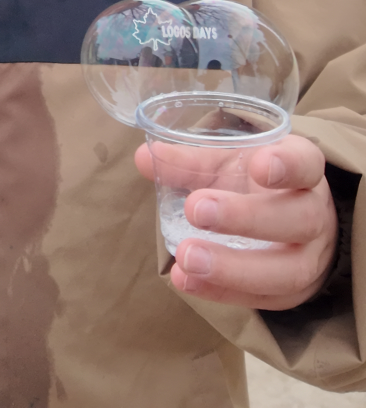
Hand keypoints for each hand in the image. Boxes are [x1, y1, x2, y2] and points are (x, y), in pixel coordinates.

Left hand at [134, 135, 337, 309]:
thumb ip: (190, 160)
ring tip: (187, 258)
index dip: (287, 165)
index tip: (259, 164)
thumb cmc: (252, 182)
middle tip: (196, 210)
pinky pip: (265, 300)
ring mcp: (309, 258)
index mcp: (303, 171)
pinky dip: (223, 292)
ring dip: (233, 268)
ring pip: (287, 271)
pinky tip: (186, 280)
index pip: (307, 164)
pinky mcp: (293, 293)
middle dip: (245, 217)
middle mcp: (314, 214)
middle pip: (297, 219)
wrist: (290, 224)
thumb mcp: (226, 162)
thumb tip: (143, 157)